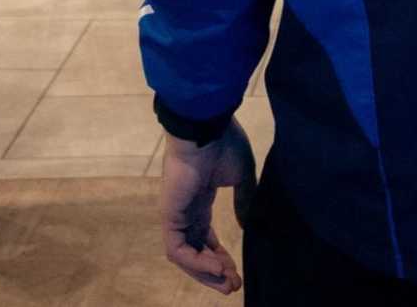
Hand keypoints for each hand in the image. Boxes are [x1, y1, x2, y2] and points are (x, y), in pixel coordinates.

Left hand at [159, 120, 255, 294]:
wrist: (205, 129)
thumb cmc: (223, 145)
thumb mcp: (242, 176)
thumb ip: (244, 201)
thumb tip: (246, 223)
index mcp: (200, 201)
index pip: (206, 238)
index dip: (221, 257)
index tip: (238, 271)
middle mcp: (186, 211)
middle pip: (196, 251)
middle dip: (214, 271)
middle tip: (234, 286)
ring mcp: (176, 215)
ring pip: (185, 256)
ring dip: (206, 272)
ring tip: (229, 282)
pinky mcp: (170, 217)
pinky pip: (178, 250)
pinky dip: (197, 263)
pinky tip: (220, 267)